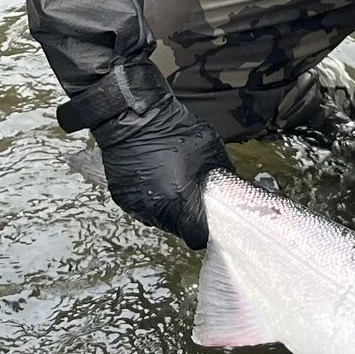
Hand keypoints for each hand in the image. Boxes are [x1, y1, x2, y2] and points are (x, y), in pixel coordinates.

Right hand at [96, 95, 231, 248]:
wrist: (134, 116)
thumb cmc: (173, 130)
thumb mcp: (211, 150)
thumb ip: (224, 174)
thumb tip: (232, 186)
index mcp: (180, 202)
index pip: (196, 237)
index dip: (205, 230)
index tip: (207, 220)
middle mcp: (156, 209)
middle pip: (177, 229)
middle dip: (187, 217)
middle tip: (191, 195)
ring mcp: (136, 205)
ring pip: (158, 219)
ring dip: (167, 209)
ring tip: (171, 184)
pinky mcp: (122, 197)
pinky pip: (141, 207)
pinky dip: (150, 198)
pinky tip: (154, 178)